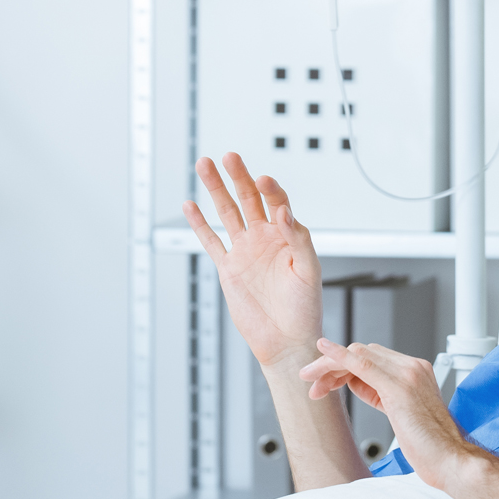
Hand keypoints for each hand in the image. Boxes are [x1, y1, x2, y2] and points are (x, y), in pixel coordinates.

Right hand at [183, 153, 321, 367]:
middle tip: (229, 156)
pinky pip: (210, 241)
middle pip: (248, 199)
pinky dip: (199, 224)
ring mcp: (245, 251)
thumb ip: (298, 239)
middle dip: (238, 176)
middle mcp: (265, 238)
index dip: (270, 189)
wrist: (286, 342)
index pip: (277, 202)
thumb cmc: (305, 310)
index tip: (263, 180)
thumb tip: (284, 212)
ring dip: (216, 189)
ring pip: (227, 213)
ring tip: (205, 164)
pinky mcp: (228, 268)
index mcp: (288, 236)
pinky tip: (190, 205)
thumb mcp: (309, 271)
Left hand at [299, 338, 472, 488]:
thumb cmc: (430, 445)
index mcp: (415, 370)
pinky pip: (361, 364)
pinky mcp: (398, 386)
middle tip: (315, 386)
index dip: (343, 366)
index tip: (326, 383)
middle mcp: (413, 367)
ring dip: (329, 367)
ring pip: (358, 355)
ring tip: (313, 384)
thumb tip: (354, 382)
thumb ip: (379, 392)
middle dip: (332, 367)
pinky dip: (338, 356)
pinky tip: (323, 351)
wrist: (452, 460)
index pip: (371, 356)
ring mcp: (407, 373)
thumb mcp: (400, 412)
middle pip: (362, 352)